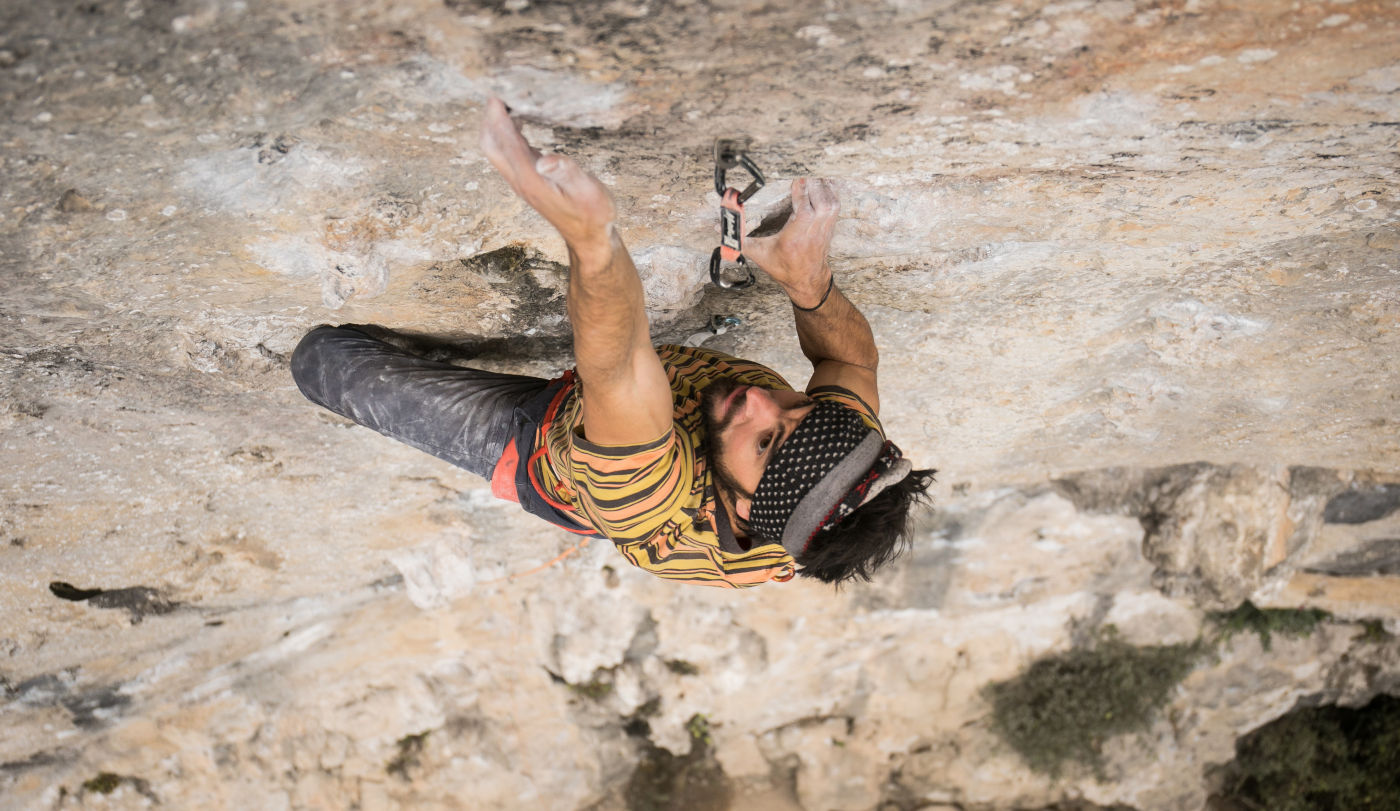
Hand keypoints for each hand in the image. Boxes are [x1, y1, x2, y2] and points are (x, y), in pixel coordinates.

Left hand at [478, 97, 616, 266]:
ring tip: (505, 102)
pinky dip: (508, 134)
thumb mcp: (587, 191)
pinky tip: (520, 122)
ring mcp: (523, 182)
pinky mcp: (529, 182)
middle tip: (497, 93)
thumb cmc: (594, 214)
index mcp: (531, 179)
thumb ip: (567, 172)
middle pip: (491, 145)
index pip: (506, 142)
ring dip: (496, 126)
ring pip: (497, 150)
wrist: (590, 238)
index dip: (498, 117)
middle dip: (489, 119)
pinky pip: (509, 154)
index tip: (496, 93)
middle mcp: (521, 180)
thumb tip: (544, 160)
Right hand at [742, 178, 838, 305]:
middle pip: (822, 204)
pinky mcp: (830, 228)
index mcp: (794, 239)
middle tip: (804, 178)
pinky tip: (823, 185)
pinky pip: (836, 206)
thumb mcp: (758, 254)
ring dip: (824, 188)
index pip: (804, 212)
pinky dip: (831, 193)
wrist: (806, 281)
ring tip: (813, 179)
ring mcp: (823, 231)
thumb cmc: (782, 267)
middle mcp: (811, 233)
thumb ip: (739, 239)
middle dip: (814, 187)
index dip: (801, 193)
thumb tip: (719, 227)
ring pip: (831, 204)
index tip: (796, 181)